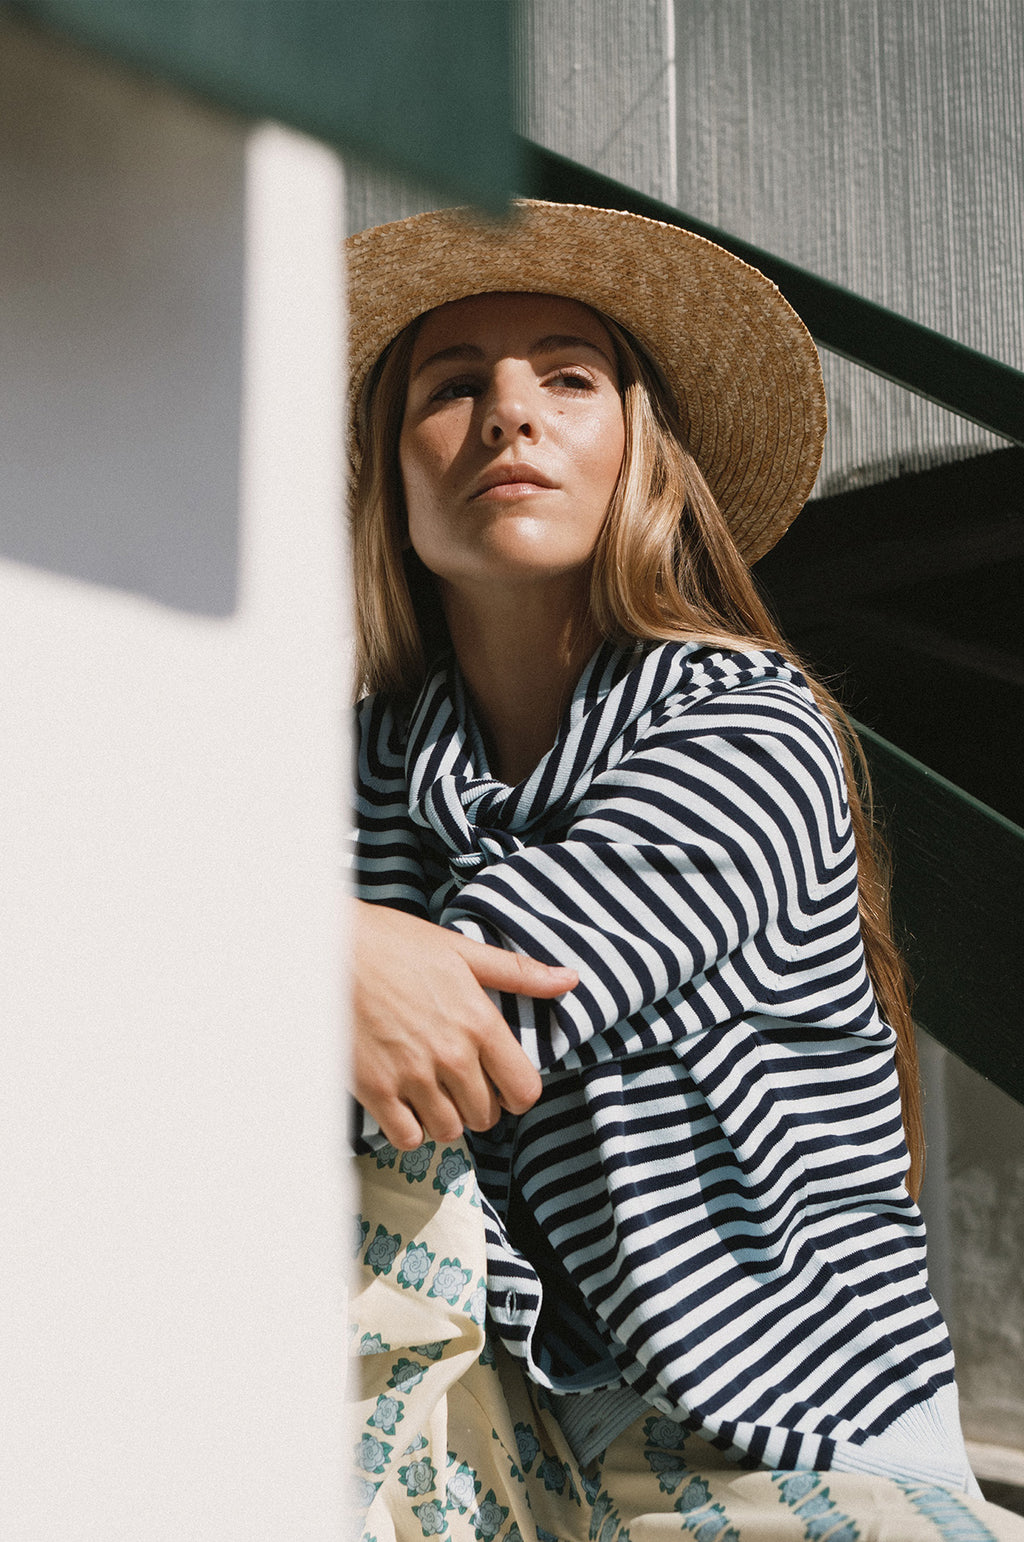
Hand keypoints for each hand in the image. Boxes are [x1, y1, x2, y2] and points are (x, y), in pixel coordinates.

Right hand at [350, 899, 576, 1149]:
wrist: (326, 948)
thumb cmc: (394, 943)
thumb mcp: (460, 951)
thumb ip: (518, 972)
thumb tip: (570, 979)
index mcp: (478, 1022)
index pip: (524, 1091)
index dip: (517, 1093)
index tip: (501, 1084)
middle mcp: (450, 1055)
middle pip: (486, 1116)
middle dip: (479, 1104)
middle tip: (459, 1082)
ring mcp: (411, 1076)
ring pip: (449, 1131)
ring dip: (444, 1118)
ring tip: (430, 1091)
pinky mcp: (374, 1090)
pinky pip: (408, 1138)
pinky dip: (410, 1129)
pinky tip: (403, 1103)